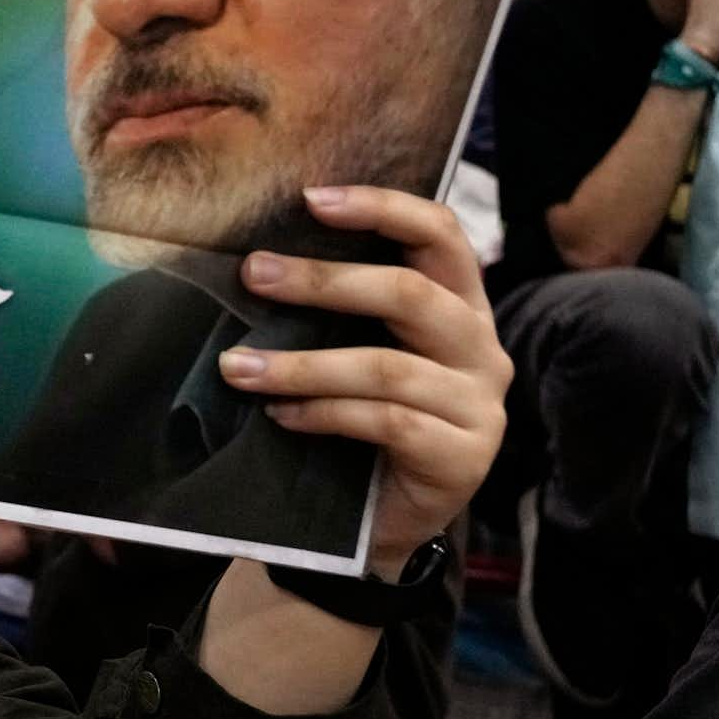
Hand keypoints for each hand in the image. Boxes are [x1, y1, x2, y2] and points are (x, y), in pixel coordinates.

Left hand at [214, 186, 512, 576]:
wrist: (382, 520)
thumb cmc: (361, 420)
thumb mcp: (356, 351)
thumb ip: (337, 312)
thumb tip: (258, 261)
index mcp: (459, 304)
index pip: (440, 234)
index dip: (381, 208)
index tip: (311, 199)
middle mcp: (480, 346)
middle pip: (409, 295)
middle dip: (323, 283)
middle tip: (253, 274)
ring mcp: (479, 404)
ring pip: (386, 367)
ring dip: (301, 365)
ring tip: (238, 368)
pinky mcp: (464, 456)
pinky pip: (385, 423)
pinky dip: (323, 414)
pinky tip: (280, 417)